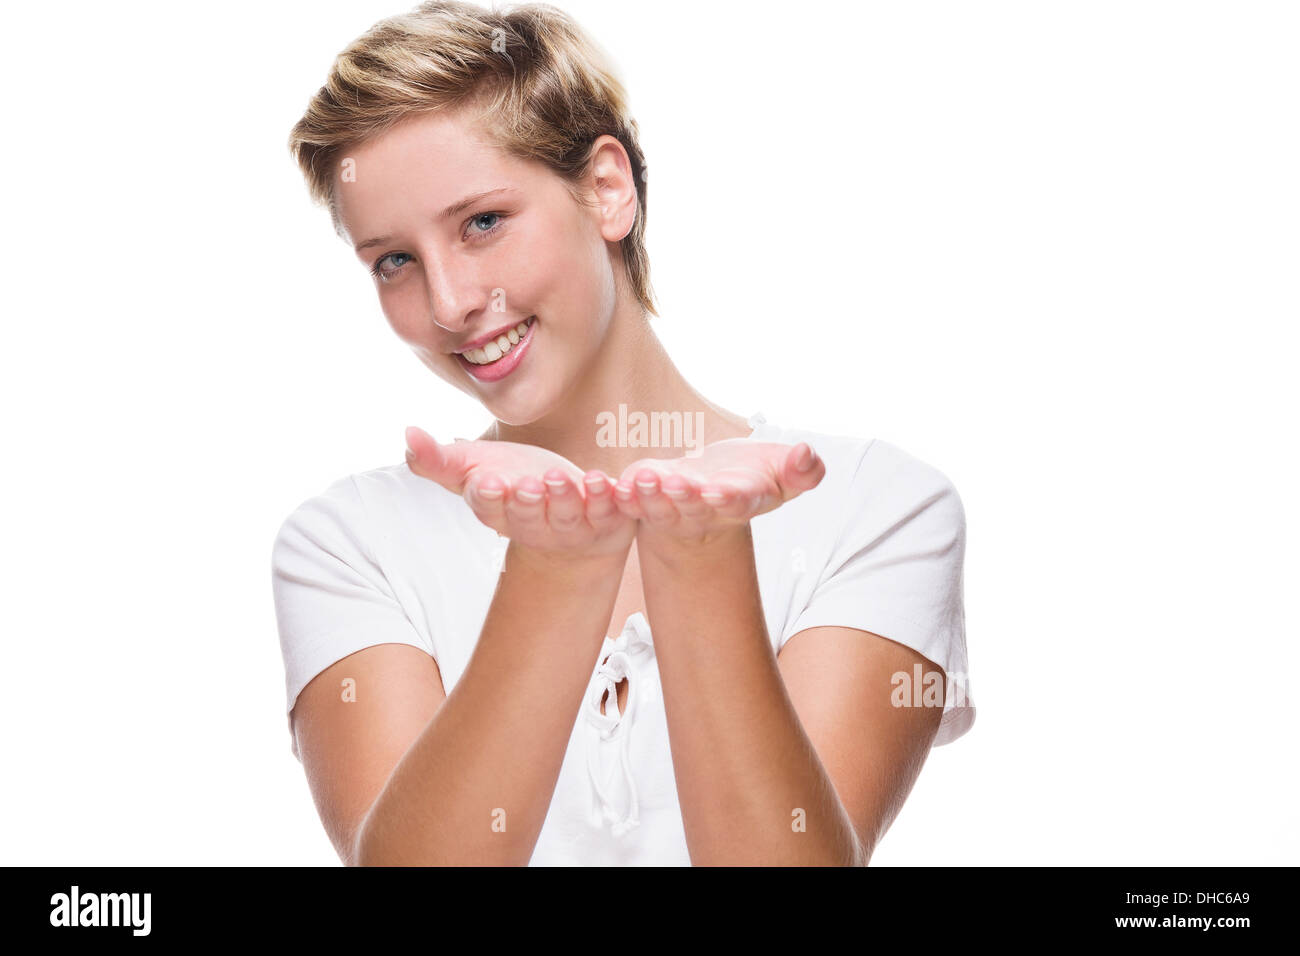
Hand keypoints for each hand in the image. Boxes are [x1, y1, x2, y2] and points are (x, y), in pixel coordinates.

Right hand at [404, 426, 635, 559]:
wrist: (566, 511)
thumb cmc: (513, 484)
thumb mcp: (472, 468)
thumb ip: (437, 459)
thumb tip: (407, 435)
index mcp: (499, 513)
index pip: (490, 509)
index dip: (489, 498)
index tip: (487, 483)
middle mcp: (535, 526)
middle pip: (528, 518)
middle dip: (526, 503)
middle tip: (525, 485)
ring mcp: (572, 527)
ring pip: (568, 516)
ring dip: (564, 498)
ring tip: (558, 478)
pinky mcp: (607, 520)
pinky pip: (608, 511)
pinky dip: (605, 497)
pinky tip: (601, 479)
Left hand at [611, 439, 825, 546]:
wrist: (709, 492)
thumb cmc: (748, 478)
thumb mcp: (780, 473)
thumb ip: (801, 470)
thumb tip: (810, 454)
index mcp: (740, 502)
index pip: (739, 502)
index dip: (730, 498)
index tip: (722, 491)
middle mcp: (704, 512)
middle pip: (694, 506)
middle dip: (685, 497)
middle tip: (676, 484)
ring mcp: (671, 510)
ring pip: (659, 507)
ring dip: (650, 495)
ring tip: (642, 479)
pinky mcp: (644, 501)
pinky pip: (630, 501)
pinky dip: (620, 494)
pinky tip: (611, 485)